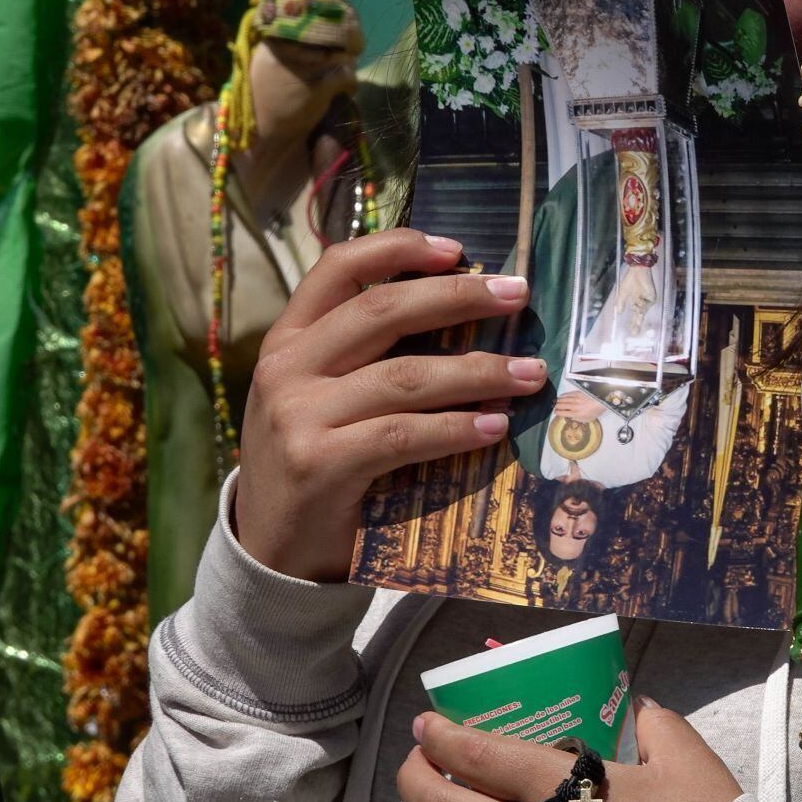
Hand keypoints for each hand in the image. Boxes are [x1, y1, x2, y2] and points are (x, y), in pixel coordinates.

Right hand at [234, 228, 549, 581]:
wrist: (272, 553)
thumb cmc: (317, 464)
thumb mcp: (323, 398)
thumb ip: (369, 358)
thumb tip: (468, 319)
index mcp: (288, 340)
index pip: (337, 269)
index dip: (397, 248)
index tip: (457, 249)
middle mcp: (287, 369)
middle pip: (382, 311)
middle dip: (458, 296)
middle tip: (518, 293)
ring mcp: (298, 416)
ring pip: (405, 376)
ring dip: (478, 370)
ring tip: (530, 373)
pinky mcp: (320, 464)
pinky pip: (404, 435)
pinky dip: (457, 429)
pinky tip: (495, 427)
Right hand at [551, 391, 607, 421]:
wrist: (601, 402)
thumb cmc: (595, 411)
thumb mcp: (586, 419)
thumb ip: (577, 419)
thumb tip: (570, 417)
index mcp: (576, 414)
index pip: (562, 413)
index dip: (557, 413)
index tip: (556, 413)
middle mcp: (574, 406)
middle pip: (560, 405)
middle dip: (556, 407)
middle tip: (555, 407)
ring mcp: (575, 399)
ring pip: (562, 399)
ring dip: (558, 401)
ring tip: (556, 402)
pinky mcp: (577, 393)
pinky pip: (567, 394)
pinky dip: (563, 395)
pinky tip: (561, 397)